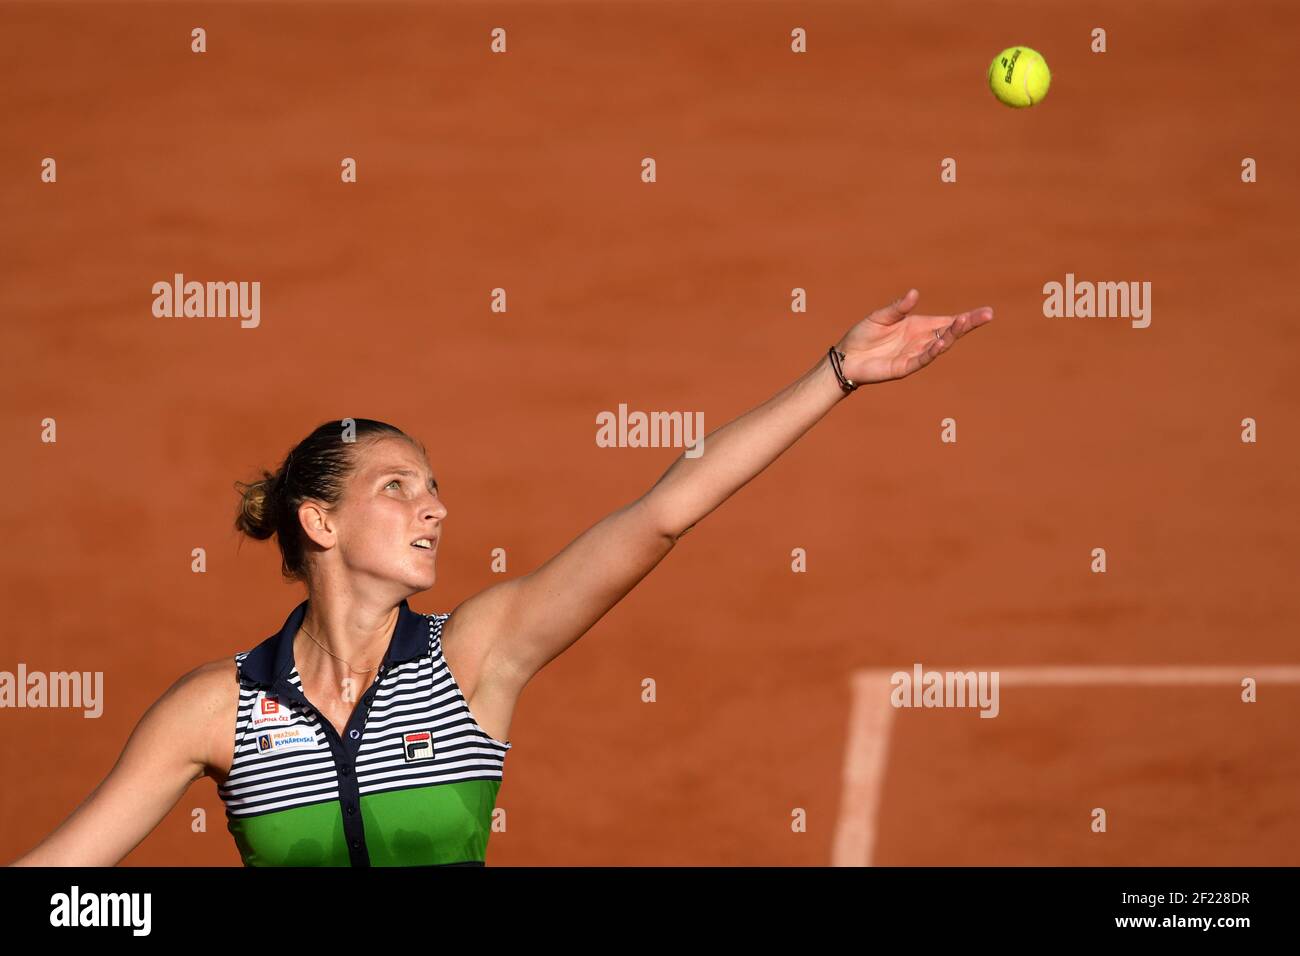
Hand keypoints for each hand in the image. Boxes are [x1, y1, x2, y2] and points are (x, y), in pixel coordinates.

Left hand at [833, 289, 992, 385]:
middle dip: (967, 324)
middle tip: (986, 315)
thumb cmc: (863, 335)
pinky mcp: (904, 367)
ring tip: (964, 323)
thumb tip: (915, 293)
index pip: (948, 321)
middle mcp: (921, 340)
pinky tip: (941, 343)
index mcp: (919, 326)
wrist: (846, 357)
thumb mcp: (881, 317)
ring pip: (939, 345)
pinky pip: (922, 359)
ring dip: (952, 335)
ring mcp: (915, 354)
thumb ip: (898, 308)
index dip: (967, 318)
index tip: (986, 312)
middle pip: (950, 332)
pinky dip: (932, 351)